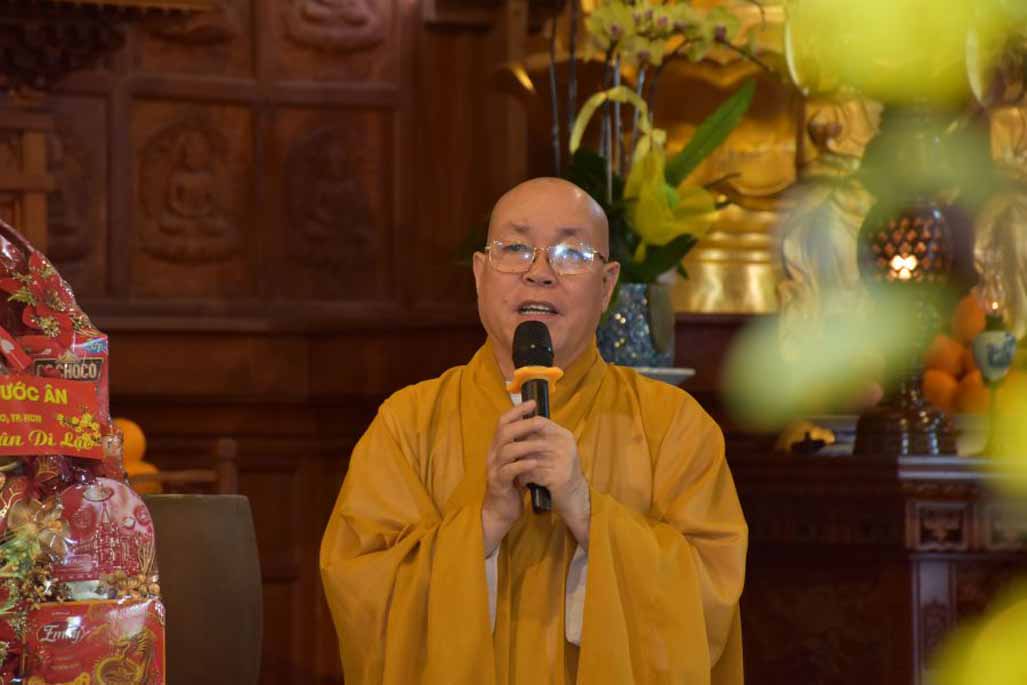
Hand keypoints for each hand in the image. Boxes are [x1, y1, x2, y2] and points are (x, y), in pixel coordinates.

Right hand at [482, 401, 542, 554]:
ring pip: (506, 450)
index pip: (503, 422)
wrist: (500, 511)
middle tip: (540, 420)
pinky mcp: (498, 484)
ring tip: (542, 443)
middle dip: (523, 424)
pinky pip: (509, 471)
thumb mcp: (518, 462)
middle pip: (504, 432)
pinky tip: (535, 463)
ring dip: (526, 445)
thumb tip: (541, 428)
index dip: (517, 411)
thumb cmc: (512, 484)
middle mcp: (493, 454)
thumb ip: (524, 447)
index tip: (532, 402)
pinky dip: (523, 465)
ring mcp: (494, 469)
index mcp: (498, 447)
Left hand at [511, 416, 589, 546]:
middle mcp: (565, 446)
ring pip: (528, 458)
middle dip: (517, 450)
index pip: (539, 422)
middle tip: (506, 456)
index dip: (521, 427)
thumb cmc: (560, 471)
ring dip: (518, 466)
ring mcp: (563, 461)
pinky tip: (521, 482)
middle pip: (531, 440)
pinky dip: (522, 479)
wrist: (574, 496)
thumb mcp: (555, 450)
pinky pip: (531, 474)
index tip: (510, 436)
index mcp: (564, 436)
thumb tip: (515, 424)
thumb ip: (540, 437)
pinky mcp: (558, 477)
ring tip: (513, 471)